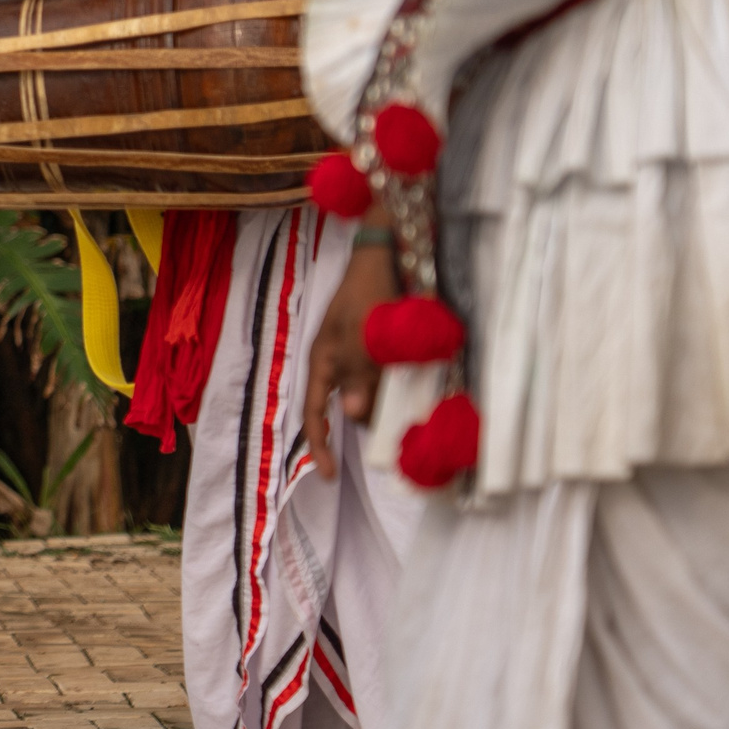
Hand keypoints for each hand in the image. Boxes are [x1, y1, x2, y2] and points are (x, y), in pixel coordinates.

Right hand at [303, 240, 395, 477]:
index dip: (320, 446)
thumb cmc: (369, 292)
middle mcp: (336, 361)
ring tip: (411, 406)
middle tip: (397, 434)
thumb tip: (353, 415)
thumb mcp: (363, 336)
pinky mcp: (375, 346)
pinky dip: (397, 385)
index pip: (314, 414)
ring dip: (387, 401)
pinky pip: (383, 377)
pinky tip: (414, 383)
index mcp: (323, 361)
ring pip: (368, 393)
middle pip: (346, 405)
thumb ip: (358, 375)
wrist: (385, 253)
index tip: (331, 476)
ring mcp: (355, 353)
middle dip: (368, 420)